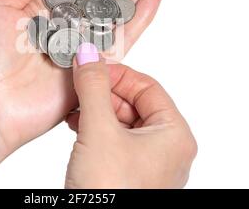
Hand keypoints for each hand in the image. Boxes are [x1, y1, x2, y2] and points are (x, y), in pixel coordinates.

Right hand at [65, 43, 196, 188]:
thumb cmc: (111, 192)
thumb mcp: (99, 130)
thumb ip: (94, 87)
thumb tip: (89, 55)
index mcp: (174, 135)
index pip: (148, 87)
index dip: (118, 74)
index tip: (92, 66)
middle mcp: (166, 149)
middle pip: (134, 103)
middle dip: (104, 92)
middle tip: (80, 83)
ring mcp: (147, 163)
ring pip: (122, 122)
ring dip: (97, 109)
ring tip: (74, 104)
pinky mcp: (128, 173)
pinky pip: (114, 140)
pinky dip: (95, 128)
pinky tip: (76, 124)